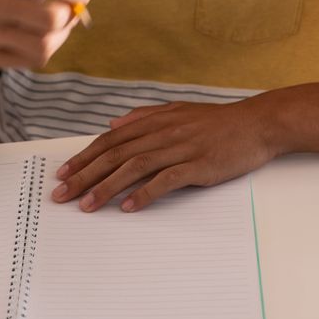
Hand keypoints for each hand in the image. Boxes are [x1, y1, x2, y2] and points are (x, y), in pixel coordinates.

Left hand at [52, 96, 276, 211]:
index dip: (85, 156)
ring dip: (107, 187)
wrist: (256, 123)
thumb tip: (113, 123)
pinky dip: (146, 193)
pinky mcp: (198, 165)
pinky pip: (166, 180)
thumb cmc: (216, 121)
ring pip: (135, 166)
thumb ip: (144, 116)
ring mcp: (180, 148)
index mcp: (155, 120)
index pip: (111, 140)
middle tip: (62, 194)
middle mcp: (163, 132)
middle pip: (116, 154)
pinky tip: (129, 207)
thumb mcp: (177, 110)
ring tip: (87, 205)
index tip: (64, 173)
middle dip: (85, 175)